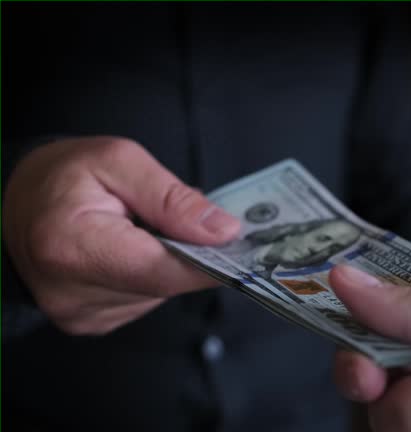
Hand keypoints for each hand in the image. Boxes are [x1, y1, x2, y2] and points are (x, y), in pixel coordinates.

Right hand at [3, 137, 239, 334]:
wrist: (14, 204)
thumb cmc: (62, 176)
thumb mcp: (120, 161)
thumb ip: (173, 198)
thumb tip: (223, 231)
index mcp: (71, 246)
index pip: (159, 269)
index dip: (207, 262)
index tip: (242, 250)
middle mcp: (71, 293)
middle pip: (163, 283)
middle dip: (189, 254)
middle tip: (197, 224)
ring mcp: (80, 315)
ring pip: (158, 294)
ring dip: (168, 263)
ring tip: (147, 230)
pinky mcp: (89, 323)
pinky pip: (144, 300)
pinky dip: (152, 274)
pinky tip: (134, 250)